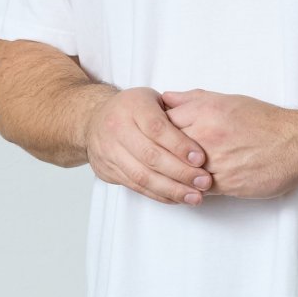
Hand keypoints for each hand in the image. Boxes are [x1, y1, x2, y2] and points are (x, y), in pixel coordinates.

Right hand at [84, 87, 212, 205]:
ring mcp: (109, 151)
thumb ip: (176, 108)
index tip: (200, 159)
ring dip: (171, 189)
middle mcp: (117, 128)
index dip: (180, 145)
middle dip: (180, 172)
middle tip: (203, 181)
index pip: (157, 128)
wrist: (93, 119)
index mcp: (133, 106)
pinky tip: (177, 198)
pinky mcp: (107, 170)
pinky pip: (135, 186)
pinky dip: (158, 194)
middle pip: (150, 155)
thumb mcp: (153, 98)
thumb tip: (203, 124)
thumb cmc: (133, 108)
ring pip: (142, 175)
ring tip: (195, 196)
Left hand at [160, 89, 297, 199]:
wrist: (296, 144)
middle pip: (166, 147)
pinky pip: (196, 188)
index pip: (162, 121)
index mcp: (205, 111)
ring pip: (179, 171)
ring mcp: (214, 161)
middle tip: (156, 157)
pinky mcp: (224, 184)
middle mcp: (206, 135)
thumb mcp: (229, 100)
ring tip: (170, 173)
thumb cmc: (265, 121)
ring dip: (174, 173)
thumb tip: (167, 97)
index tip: (152, 135)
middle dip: (160, 153)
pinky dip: (189, 187)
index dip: (155, 130)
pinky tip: (187, 185)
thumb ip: (194, 99)